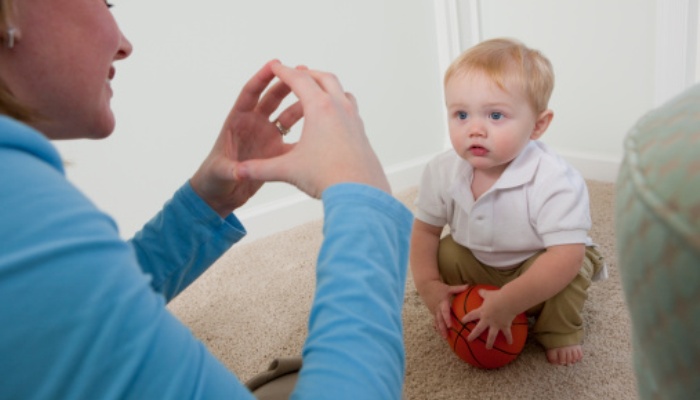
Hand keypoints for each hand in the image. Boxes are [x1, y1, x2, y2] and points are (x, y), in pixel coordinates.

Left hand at [190, 60, 302, 216]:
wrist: (221, 195)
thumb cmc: (213, 179)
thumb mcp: (219, 172)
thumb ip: (230, 170)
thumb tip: (238, 171)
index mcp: (237, 122)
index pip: (250, 94)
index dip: (262, 79)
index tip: (274, 64)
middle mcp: (255, 125)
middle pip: (273, 99)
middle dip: (287, 84)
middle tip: (303, 71)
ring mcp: (268, 137)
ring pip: (288, 115)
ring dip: (301, 105)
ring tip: (317, 95)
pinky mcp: (278, 152)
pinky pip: (296, 140)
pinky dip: (307, 134)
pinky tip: (322, 129)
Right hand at [234, 62, 389, 197]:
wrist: (360, 193)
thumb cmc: (327, 177)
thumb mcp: (288, 170)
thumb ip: (260, 169)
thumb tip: (239, 171)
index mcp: (319, 108)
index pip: (298, 80)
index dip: (283, 72)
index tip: (275, 66)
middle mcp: (339, 107)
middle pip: (323, 78)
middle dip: (306, 74)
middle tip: (294, 75)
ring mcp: (353, 118)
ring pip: (340, 91)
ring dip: (326, 87)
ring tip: (315, 93)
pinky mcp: (361, 131)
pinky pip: (349, 108)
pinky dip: (338, 104)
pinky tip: (331, 118)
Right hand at [420, 281, 468, 338]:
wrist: (425, 286)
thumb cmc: (438, 287)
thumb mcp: (448, 288)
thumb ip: (458, 288)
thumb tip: (468, 286)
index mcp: (442, 302)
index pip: (444, 312)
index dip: (447, 319)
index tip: (450, 326)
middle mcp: (437, 308)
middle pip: (440, 320)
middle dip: (443, 328)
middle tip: (446, 336)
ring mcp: (434, 311)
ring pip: (437, 322)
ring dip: (440, 330)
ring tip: (444, 338)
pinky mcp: (433, 312)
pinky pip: (435, 321)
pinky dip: (438, 327)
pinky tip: (440, 334)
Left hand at [462, 288, 517, 348]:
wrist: (508, 301)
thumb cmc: (497, 296)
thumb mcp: (488, 294)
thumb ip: (483, 293)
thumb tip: (479, 290)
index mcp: (482, 312)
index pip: (471, 315)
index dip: (466, 318)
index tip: (462, 322)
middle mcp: (487, 320)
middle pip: (478, 329)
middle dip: (473, 335)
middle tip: (469, 340)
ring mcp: (496, 324)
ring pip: (491, 335)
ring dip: (489, 342)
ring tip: (487, 348)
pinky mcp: (504, 326)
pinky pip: (507, 334)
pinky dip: (509, 338)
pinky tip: (510, 344)